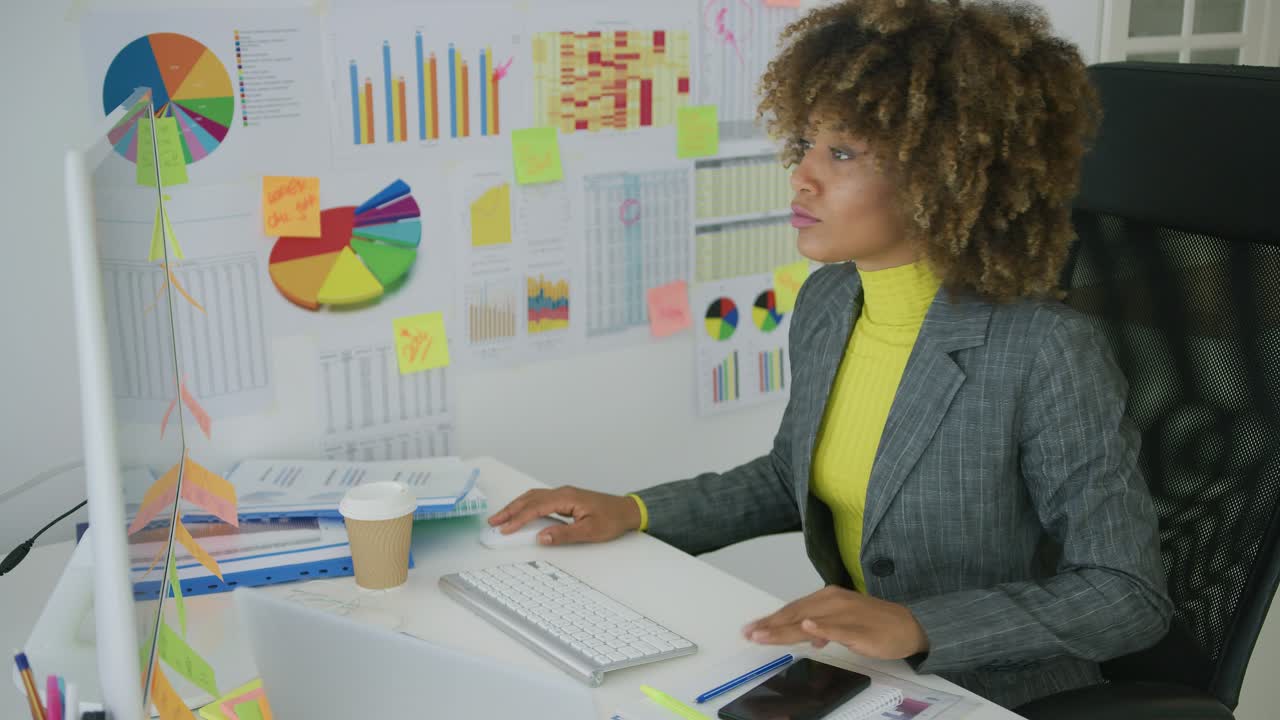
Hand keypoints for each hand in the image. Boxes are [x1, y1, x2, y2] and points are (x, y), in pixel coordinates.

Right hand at [487, 486, 641, 545]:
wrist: (627, 510)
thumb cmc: (612, 519)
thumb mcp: (589, 531)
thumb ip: (564, 534)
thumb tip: (542, 537)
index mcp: (567, 498)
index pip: (536, 507)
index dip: (518, 519)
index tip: (505, 529)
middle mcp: (562, 492)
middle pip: (529, 499)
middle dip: (510, 510)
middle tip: (493, 522)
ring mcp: (563, 494)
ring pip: (533, 497)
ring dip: (516, 507)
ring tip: (501, 518)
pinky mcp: (565, 499)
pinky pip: (539, 499)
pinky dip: (526, 505)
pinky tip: (520, 512)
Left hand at [741, 586, 929, 659]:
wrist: (909, 625)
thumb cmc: (875, 623)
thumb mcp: (843, 623)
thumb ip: (823, 628)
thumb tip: (807, 635)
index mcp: (827, 598)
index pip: (792, 609)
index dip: (770, 620)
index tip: (751, 629)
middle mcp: (833, 602)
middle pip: (795, 614)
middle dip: (770, 626)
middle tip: (749, 633)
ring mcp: (845, 614)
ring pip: (809, 621)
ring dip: (784, 629)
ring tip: (763, 634)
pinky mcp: (859, 628)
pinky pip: (837, 628)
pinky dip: (821, 628)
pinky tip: (807, 628)